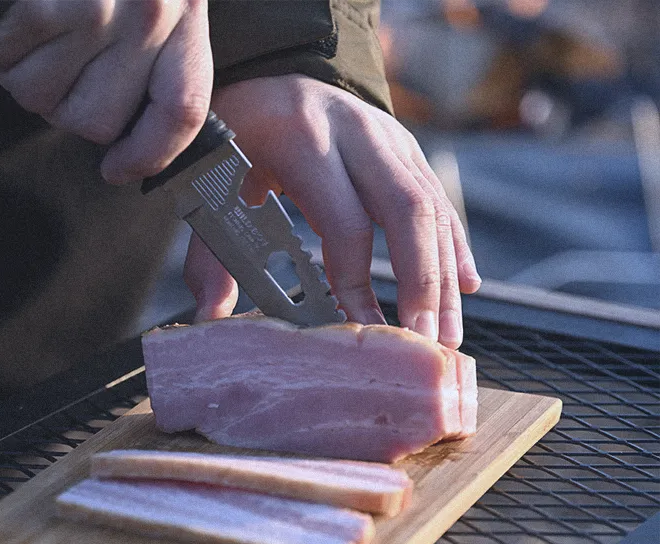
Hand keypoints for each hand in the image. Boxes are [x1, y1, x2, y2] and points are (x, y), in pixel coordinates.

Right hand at [0, 0, 211, 182]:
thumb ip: (156, 55)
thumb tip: (122, 144)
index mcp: (184, 17)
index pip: (180, 111)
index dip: (148, 155)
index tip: (116, 171)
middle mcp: (149, 16)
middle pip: (97, 122)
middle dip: (62, 110)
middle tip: (50, 73)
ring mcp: (97, 9)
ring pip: (42, 98)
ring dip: (18, 76)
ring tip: (21, 40)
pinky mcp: (47, 1)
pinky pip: (1, 56)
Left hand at [184, 75, 480, 348]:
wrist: (273, 72)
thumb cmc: (240, 131)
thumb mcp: (215, 181)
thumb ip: (209, 250)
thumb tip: (212, 314)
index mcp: (305, 140)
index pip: (345, 223)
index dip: (356, 283)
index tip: (361, 331)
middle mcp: (358, 134)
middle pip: (408, 211)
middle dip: (422, 283)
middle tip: (425, 342)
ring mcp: (391, 138)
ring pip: (433, 209)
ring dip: (445, 276)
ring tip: (447, 334)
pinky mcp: (407, 149)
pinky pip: (440, 200)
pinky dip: (453, 246)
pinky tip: (463, 286)